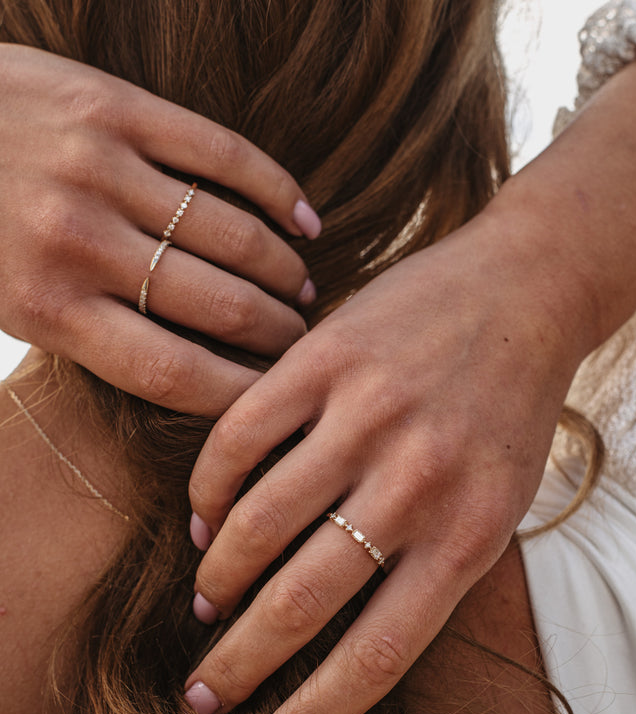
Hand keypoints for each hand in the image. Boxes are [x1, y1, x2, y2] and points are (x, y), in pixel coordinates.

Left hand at [0, 44, 319, 415]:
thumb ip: (76, 338)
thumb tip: (177, 378)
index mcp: (46, 307)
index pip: (174, 373)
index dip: (240, 397)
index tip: (273, 402)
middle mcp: (79, 241)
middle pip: (219, 308)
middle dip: (278, 336)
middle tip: (300, 346)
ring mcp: (101, 168)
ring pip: (232, 235)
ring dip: (284, 272)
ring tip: (302, 291)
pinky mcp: (115, 106)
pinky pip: (221, 153)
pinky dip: (275, 191)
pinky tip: (305, 221)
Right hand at [184, 50, 635, 713]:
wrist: (522, 295)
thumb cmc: (503, 423)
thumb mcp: (496, 512)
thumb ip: (424, 574)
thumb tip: (326, 645)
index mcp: (467, 538)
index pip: (376, 658)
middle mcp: (416, 484)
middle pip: (303, 601)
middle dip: (238, 663)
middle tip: (199, 694)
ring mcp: (367, 417)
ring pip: (259, 523)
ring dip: (220, 578)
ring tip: (207, 604)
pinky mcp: (325, 358)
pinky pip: (240, 437)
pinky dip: (211, 489)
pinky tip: (206, 519)